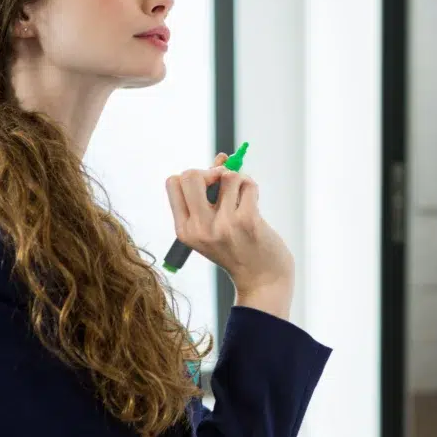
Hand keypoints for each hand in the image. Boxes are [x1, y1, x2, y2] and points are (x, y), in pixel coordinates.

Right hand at [166, 154, 294, 319]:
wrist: (263, 280)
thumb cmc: (239, 248)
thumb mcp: (215, 224)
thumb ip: (213, 190)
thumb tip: (222, 156)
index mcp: (184, 231)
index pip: (173, 182)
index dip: (193, 177)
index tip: (209, 187)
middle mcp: (199, 229)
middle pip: (190, 174)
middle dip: (210, 171)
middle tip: (225, 185)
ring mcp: (223, 225)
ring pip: (225, 174)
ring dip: (238, 179)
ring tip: (244, 198)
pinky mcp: (247, 221)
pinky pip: (245, 182)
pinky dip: (251, 186)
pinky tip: (255, 201)